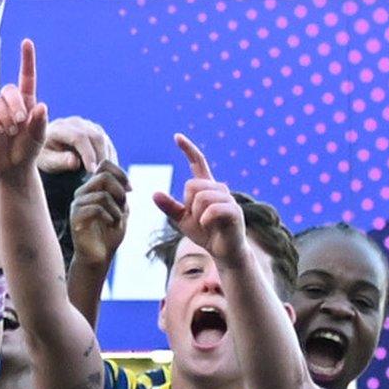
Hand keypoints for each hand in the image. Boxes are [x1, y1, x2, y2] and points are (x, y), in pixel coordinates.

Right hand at [0, 39, 48, 180]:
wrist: (12, 168)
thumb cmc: (27, 150)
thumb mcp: (38, 137)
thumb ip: (40, 122)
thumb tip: (41, 106)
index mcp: (26, 102)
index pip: (26, 76)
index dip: (26, 59)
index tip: (26, 42)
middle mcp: (9, 103)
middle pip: (9, 89)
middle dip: (15, 105)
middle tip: (20, 122)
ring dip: (4, 117)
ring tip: (9, 132)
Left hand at [39, 115, 116, 175]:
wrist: (46, 148)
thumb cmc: (44, 157)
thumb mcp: (46, 161)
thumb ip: (58, 161)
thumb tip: (75, 162)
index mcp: (60, 127)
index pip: (79, 137)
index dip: (88, 154)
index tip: (93, 171)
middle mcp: (75, 122)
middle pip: (95, 136)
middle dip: (101, 157)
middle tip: (103, 176)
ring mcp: (87, 125)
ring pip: (104, 139)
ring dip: (107, 157)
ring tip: (107, 176)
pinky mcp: (96, 131)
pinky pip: (107, 143)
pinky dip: (109, 156)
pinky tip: (109, 171)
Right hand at [69, 161, 128, 266]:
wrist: (98, 257)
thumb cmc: (109, 235)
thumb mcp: (121, 210)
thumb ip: (122, 194)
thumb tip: (125, 183)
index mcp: (92, 188)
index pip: (104, 165)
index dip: (121, 173)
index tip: (131, 189)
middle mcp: (82, 193)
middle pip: (103, 176)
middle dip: (120, 190)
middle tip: (124, 205)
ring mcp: (77, 205)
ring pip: (102, 194)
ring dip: (116, 208)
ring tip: (117, 219)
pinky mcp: (75, 218)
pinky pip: (96, 208)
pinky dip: (110, 216)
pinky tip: (111, 224)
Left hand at [152, 133, 246, 266]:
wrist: (224, 252)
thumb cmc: (206, 234)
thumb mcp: (182, 220)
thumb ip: (170, 207)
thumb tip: (154, 194)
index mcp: (207, 188)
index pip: (198, 163)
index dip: (188, 149)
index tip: (176, 136)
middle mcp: (219, 188)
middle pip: (191, 185)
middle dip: (188, 204)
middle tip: (198, 218)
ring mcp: (228, 198)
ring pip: (201, 197)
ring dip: (197, 214)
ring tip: (206, 224)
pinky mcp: (234, 211)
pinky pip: (211, 209)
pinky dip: (205, 220)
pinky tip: (209, 226)